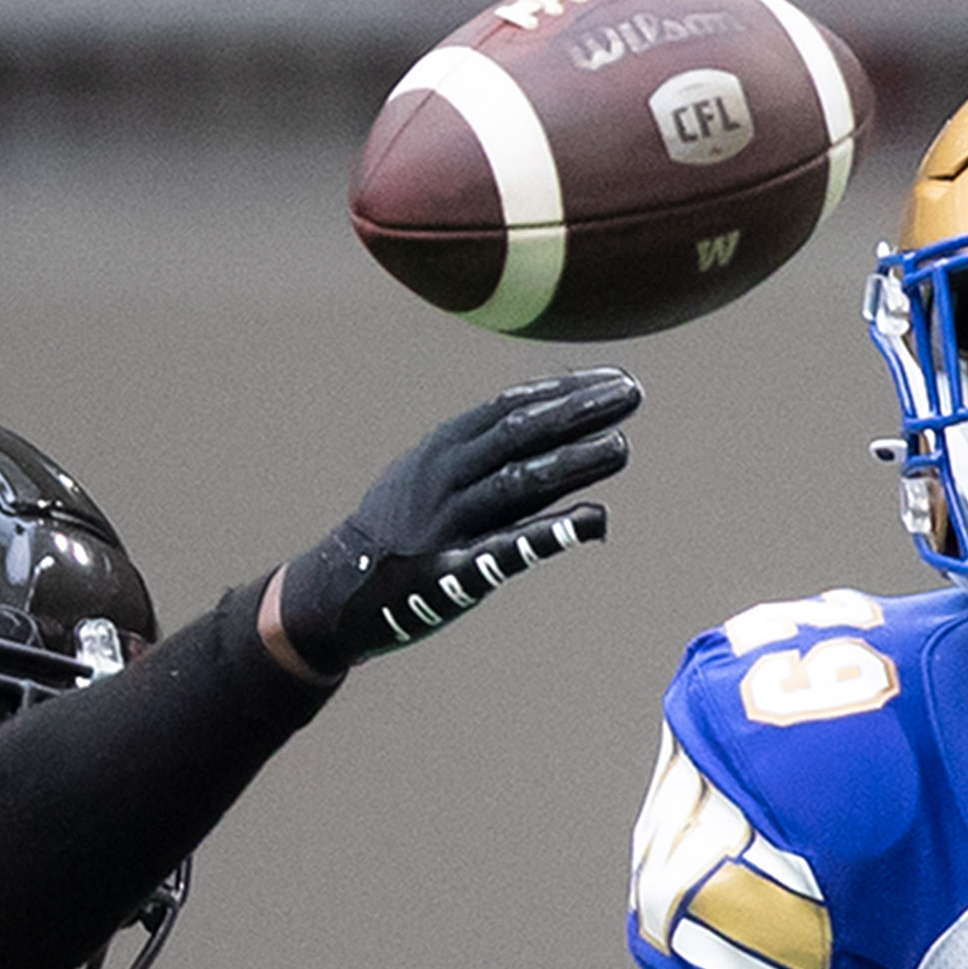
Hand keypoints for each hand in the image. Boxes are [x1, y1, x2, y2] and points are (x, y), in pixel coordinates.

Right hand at [262, 372, 640, 672]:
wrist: (337, 588)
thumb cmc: (400, 529)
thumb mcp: (432, 475)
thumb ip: (489, 455)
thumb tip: (552, 425)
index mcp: (443, 447)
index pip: (512, 407)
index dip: (566, 391)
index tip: (615, 380)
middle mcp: (445, 476)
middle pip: (520, 433)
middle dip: (577, 412)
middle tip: (631, 396)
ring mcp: (448, 522)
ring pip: (518, 482)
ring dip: (572, 461)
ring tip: (621, 446)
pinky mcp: (451, 570)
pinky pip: (507, 548)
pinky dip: (552, 532)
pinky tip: (593, 518)